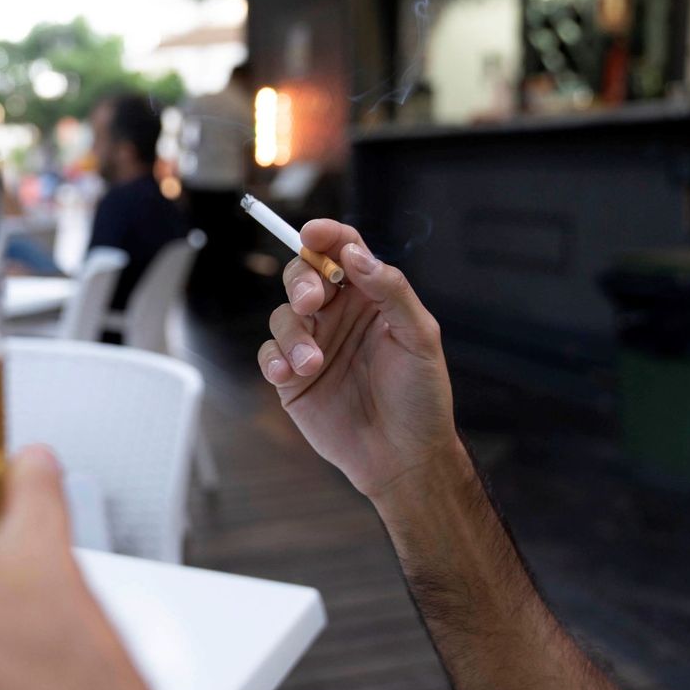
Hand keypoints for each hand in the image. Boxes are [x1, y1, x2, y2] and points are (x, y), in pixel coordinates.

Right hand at [258, 220, 459, 500]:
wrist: (403, 456)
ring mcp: (312, 345)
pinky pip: (269, 354)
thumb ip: (390, 291)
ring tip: (313, 364)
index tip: (312, 233)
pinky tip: (287, 374)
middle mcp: (338, 316)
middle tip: (313, 303)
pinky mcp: (291, 378)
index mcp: (370, 297)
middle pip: (303, 275)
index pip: (343, 251)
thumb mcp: (419, 337)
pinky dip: (274, 359)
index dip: (327, 235)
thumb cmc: (420, 397)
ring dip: (293, 335)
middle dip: (302, 282)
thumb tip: (355, 254)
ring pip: (283, 316)